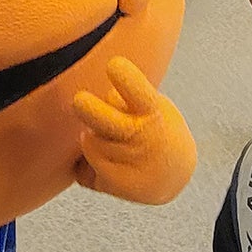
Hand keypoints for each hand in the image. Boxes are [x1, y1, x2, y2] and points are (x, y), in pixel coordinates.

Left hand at [73, 57, 196, 204]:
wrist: (172, 176)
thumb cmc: (154, 127)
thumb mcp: (154, 108)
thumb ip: (129, 100)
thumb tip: (100, 100)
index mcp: (153, 115)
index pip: (140, 95)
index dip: (126, 79)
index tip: (114, 64)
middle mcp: (140, 141)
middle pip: (105, 122)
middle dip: (89, 109)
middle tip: (79, 100)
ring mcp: (127, 167)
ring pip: (89, 141)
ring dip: (91, 135)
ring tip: (108, 137)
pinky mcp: (112, 186)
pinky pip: (81, 168)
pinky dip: (84, 162)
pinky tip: (104, 161)